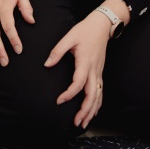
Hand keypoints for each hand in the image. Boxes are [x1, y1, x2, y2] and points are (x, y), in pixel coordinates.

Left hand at [44, 12, 111, 128]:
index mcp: (85, 62)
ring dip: (92, 111)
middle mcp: (94, 70)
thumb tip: (47, 64)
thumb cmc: (85, 30)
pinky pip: (101, 91)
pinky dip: (98, 103)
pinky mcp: (100, 72)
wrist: (102, 25)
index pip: (78, 83)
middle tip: (76, 123)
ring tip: (84, 122)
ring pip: (98, 96)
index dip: (69, 94)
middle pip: (92, 95)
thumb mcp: (69, 37)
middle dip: (85, 111)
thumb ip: (57, 51)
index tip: (59, 100)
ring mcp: (99, 72)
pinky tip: (93, 111)